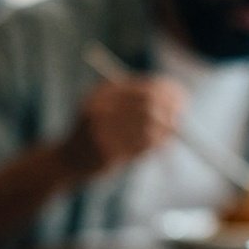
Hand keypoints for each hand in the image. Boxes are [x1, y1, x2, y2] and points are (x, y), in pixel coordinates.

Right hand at [59, 77, 186, 176]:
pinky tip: (156, 146)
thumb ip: (135, 98)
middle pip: (149, 106)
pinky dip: (155, 146)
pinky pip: (141, 147)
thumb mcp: (106, 105)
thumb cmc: (95, 131)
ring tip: (169, 134)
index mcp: (101, 94)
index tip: (182, 97)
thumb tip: (176, 95)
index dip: (168, 91)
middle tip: (180, 118)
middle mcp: (99, 110)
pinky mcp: (106, 153)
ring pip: (149, 128)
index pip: (144, 88)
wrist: (67, 160)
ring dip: (165, 132)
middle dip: (171, 111)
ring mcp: (101, 132)